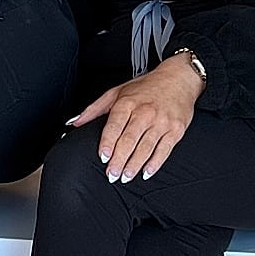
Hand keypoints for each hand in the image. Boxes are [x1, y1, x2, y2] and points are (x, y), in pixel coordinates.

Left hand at [69, 55, 205, 182]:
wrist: (179, 79)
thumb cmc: (146, 86)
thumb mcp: (117, 91)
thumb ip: (95, 109)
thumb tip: (75, 122)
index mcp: (128, 103)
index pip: (115, 126)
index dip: (108, 143)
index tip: (103, 157)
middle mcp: (145, 113)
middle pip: (129, 140)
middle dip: (119, 160)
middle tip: (112, 174)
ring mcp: (162, 122)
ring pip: (146, 147)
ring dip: (134, 165)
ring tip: (125, 177)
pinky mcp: (176, 130)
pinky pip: (164, 150)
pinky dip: (155, 163)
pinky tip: (146, 172)